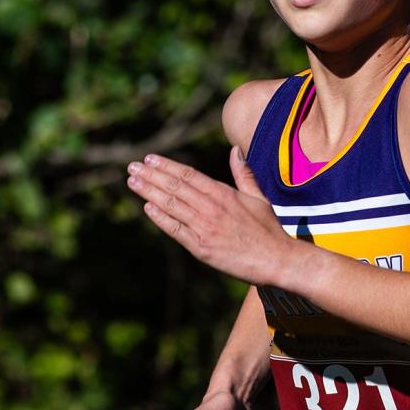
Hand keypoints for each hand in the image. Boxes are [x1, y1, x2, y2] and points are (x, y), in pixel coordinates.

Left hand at [126, 147, 287, 284]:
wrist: (277, 259)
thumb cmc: (269, 229)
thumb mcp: (258, 197)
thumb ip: (243, 174)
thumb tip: (235, 150)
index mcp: (224, 193)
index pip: (189, 174)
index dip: (167, 166)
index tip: (150, 159)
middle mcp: (211, 207)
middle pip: (175, 186)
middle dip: (151, 175)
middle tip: (132, 167)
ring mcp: (205, 227)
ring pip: (171, 205)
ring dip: (149, 192)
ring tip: (133, 182)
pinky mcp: (201, 247)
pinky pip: (175, 230)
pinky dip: (160, 218)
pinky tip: (148, 208)